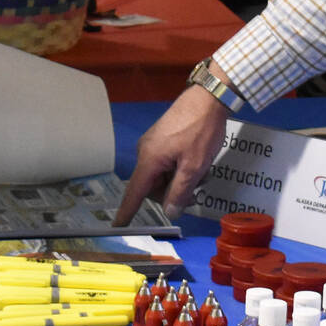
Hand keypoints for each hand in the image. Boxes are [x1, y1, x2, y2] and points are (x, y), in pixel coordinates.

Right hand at [114, 84, 231, 221]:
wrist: (208, 98)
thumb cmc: (201, 131)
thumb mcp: (194, 166)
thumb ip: (180, 192)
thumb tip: (170, 213)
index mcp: (149, 160)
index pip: (134, 193)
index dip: (127, 212)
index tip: (117, 227)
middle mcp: (145, 152)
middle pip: (153, 187)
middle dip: (173, 193)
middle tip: (198, 192)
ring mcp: (153, 144)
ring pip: (162, 176)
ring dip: (180, 180)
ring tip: (203, 173)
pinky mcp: (162, 138)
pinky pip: (166, 163)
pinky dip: (180, 168)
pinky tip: (197, 162)